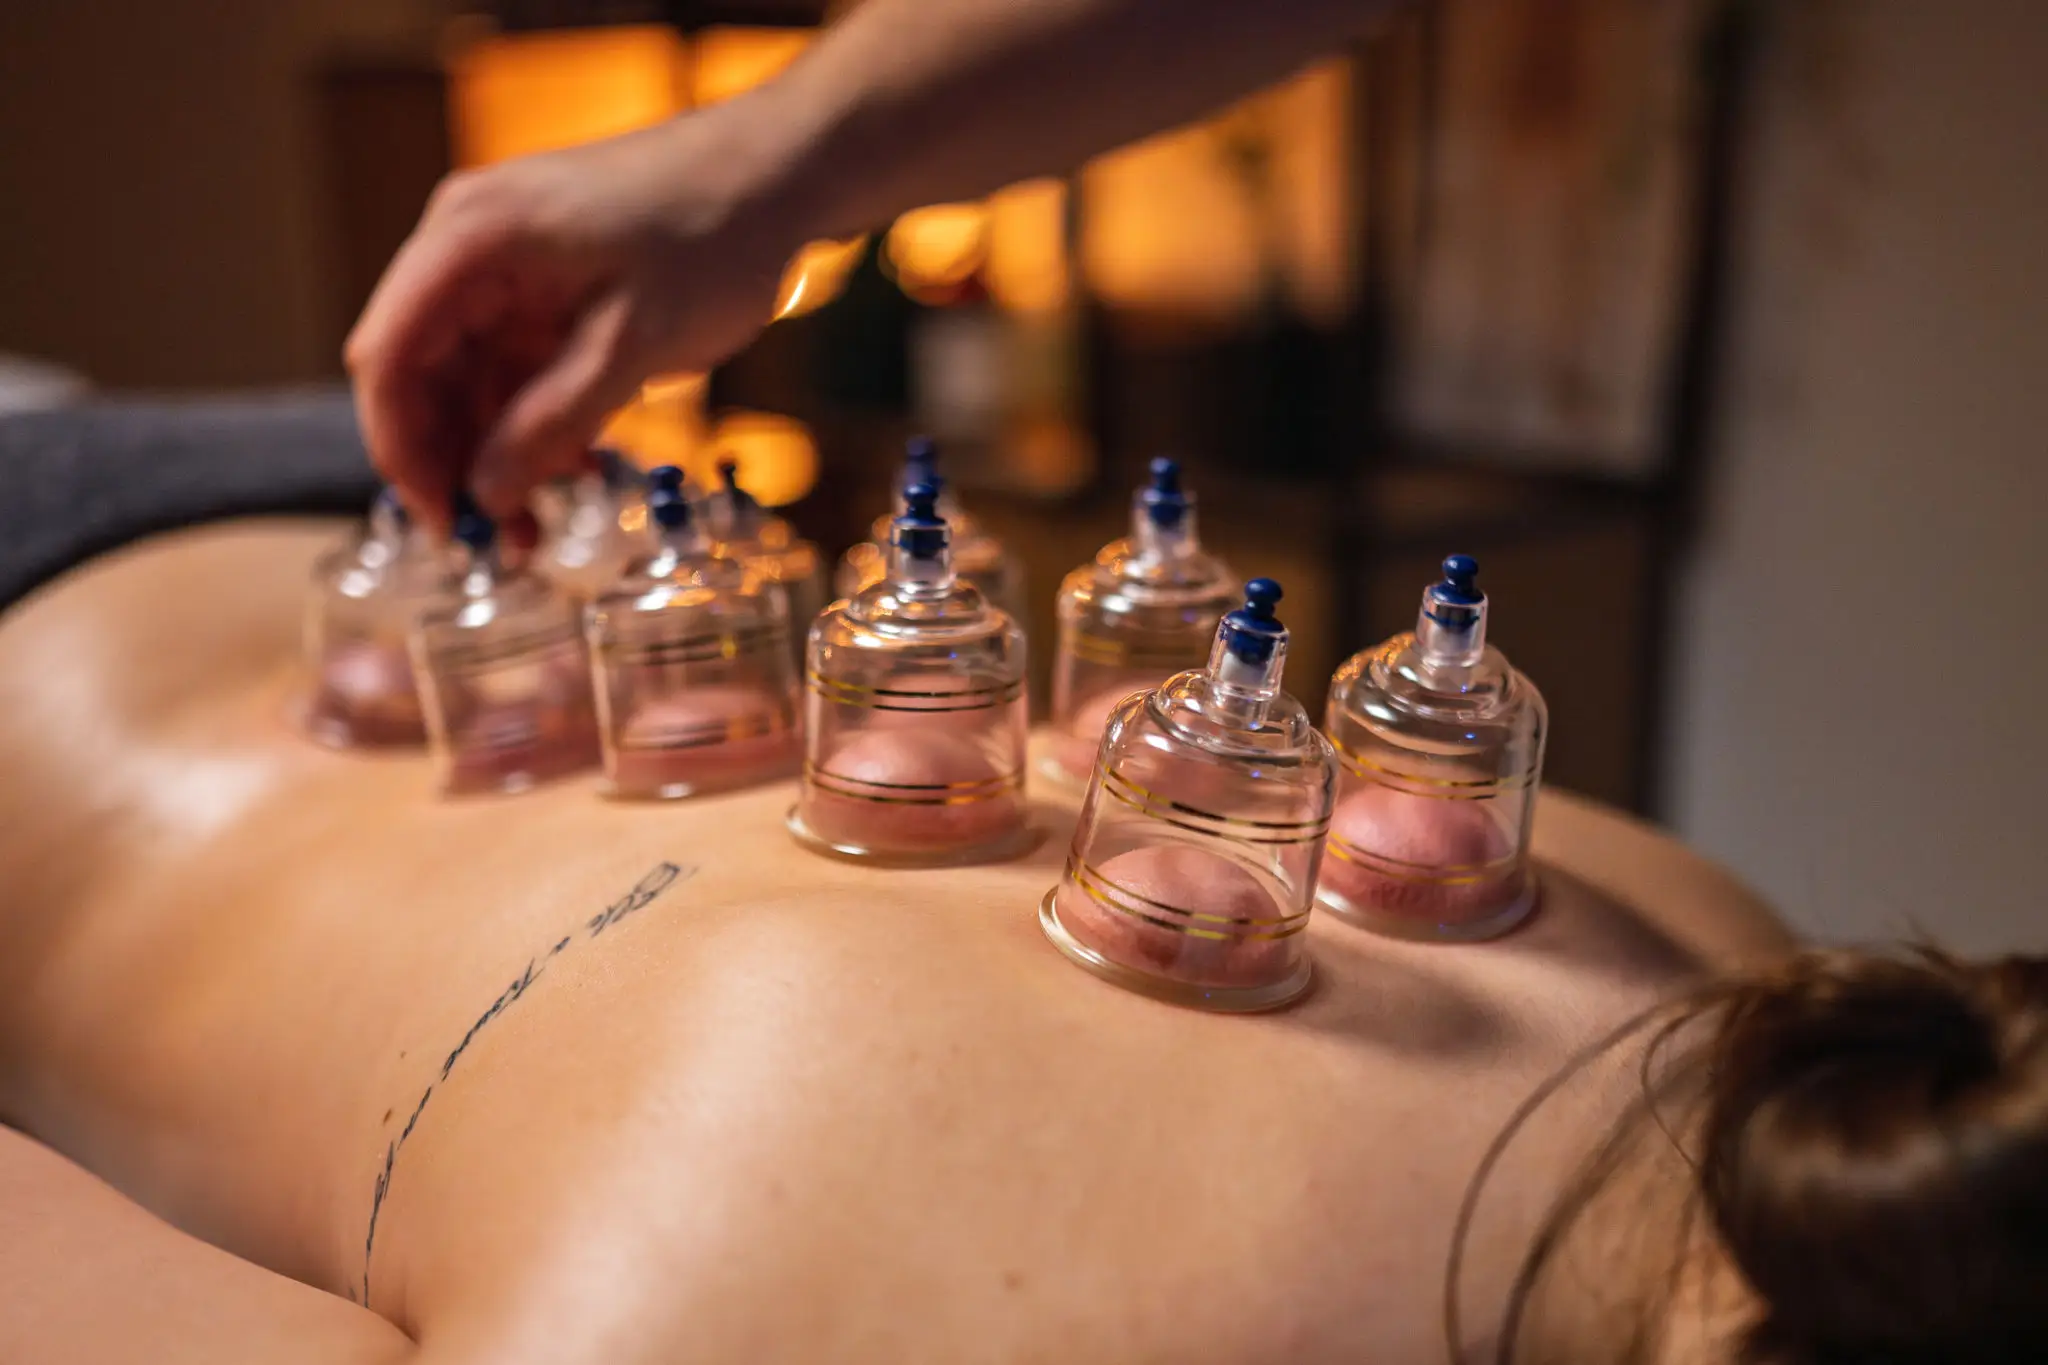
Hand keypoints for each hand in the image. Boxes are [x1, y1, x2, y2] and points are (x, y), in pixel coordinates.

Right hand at [345, 97, 807, 532]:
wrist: (783, 174)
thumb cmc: (713, 238)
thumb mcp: (631, 347)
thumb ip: (550, 424)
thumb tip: (484, 498)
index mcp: (469, 240)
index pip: (389, 356)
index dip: (402, 449)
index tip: (443, 521)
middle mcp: (470, 246)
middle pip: (421, 373)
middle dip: (454, 462)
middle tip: (501, 543)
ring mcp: (508, 266)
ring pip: (470, 379)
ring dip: (498, 453)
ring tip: (543, 526)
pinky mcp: (548, 286)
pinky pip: (516, 367)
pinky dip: (537, 422)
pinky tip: (577, 470)